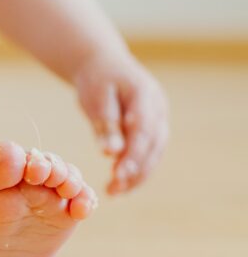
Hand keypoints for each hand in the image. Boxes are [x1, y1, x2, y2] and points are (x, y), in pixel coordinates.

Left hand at [73, 50, 168, 193]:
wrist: (103, 64)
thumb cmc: (96, 80)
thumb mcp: (96, 98)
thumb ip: (106, 125)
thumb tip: (111, 153)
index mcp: (145, 95)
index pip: (143, 130)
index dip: (133, 155)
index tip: (118, 175)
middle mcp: (159, 108)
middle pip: (153, 144)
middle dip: (136, 170)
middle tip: (115, 189)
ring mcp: (159, 118)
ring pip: (154, 152)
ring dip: (137, 175)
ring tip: (114, 192)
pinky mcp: (152, 128)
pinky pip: (148, 152)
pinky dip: (136, 169)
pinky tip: (120, 185)